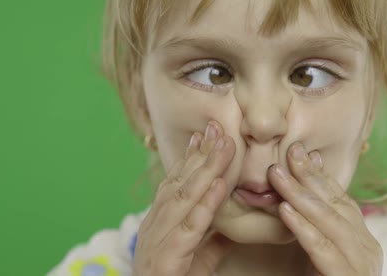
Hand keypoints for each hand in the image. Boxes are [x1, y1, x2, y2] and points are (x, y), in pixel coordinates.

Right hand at [133, 120, 235, 275]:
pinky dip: (205, 203)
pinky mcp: (166, 258)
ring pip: (183, 197)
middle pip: (179, 182)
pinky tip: (219, 185)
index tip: (206, 134)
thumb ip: (212, 240)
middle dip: (200, 154)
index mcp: (159, 223)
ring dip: (205, 169)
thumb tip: (232, 225)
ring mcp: (157, 240)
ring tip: (224, 146)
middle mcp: (154, 226)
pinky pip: (190, 226)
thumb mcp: (197, 259)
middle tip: (216, 127)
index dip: (192, 158)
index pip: (176, 183)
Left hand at [268, 142, 382, 275]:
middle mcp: (368, 247)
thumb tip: (292, 193)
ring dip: (301, 196)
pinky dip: (304, 229)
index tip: (298, 151)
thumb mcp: (316, 252)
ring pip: (330, 222)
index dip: (317, 174)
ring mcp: (363, 264)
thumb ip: (309, 225)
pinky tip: (285, 211)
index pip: (338, 198)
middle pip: (336, 204)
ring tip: (277, 175)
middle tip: (288, 153)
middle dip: (309, 177)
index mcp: (360, 237)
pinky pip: (324, 250)